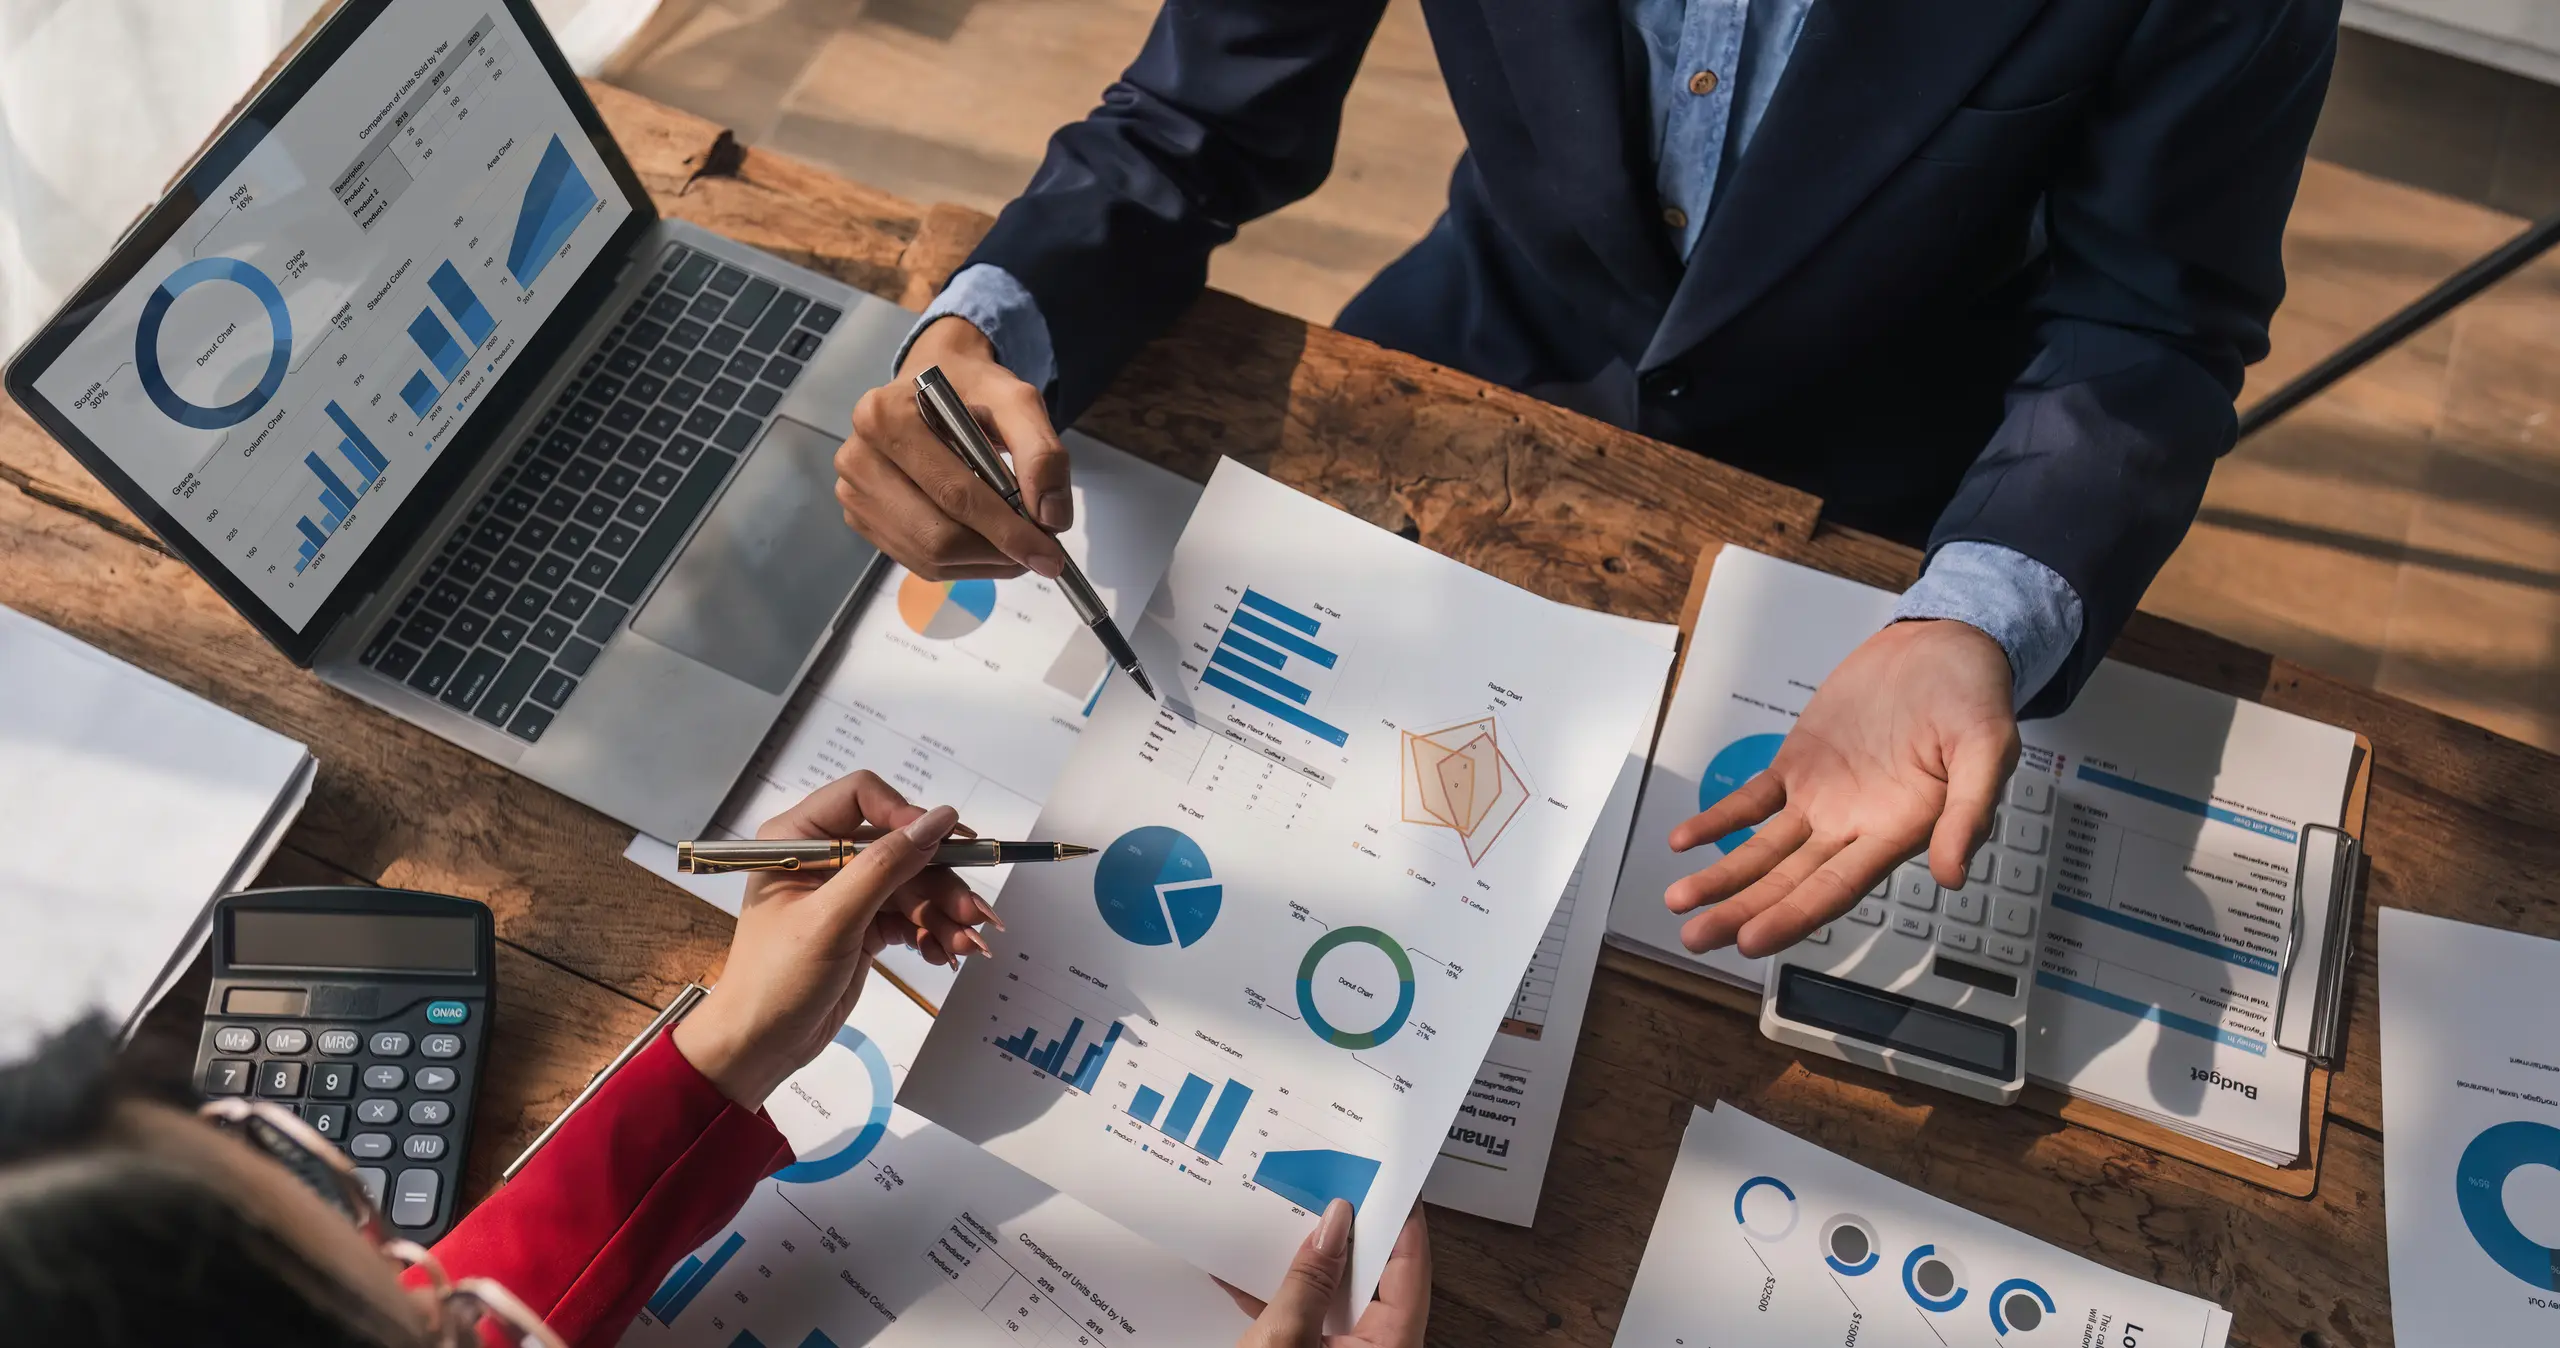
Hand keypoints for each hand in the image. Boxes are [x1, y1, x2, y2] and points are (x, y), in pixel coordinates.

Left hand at [673, 772, 993, 1107]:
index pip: (863, 797)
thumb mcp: (832, 919)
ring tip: (970, 944)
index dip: (907, 816)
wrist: (760, 1044)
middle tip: (975, 914)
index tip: (945, 844)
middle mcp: (823, 857)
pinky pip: (910, 915)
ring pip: (913, 884)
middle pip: (900, 847)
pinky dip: (932, 933)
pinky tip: (946, 953)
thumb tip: (937, 820)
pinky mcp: (864, 923)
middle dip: (940, 882)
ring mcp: (846, 892)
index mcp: (797, 838)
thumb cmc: (775, 980)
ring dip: (944, 914)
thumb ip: (885, 866)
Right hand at [836, 315, 1071, 580]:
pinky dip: (962, 565)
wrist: (935, 384)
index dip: (1006, 531)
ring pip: (928, 558)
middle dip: (997, 552)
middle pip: (938, 536)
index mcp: (886, 417)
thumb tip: (1051, 518)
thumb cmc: (973, 391)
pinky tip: (986, 545)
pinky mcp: (860, 518)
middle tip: (1039, 552)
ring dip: (983, 563)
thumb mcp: (1018, 403)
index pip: (954, 493)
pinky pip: (917, 562)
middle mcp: (858, 457)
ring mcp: (853, 492)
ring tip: (1016, 548)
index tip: (1050, 555)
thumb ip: (1042, 453)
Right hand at [1223, 1201, 1429, 1347]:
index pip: (1409, 1271)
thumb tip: (1332, 1224)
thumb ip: (1310, 1280)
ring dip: (1309, 1263)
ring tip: (1291, 1217)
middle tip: (1339, 1187)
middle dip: (1350, 1235)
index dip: (1403, 1222)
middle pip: (1373, 1281)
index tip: (1393, 1181)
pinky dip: (1279, 1298)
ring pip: (1334, 1298)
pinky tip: (1244, 1272)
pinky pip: (1304, 1320)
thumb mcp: (1285, 1336)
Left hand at [1665, 619, 2018, 956]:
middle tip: (1695, 938)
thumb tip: (1953, 875)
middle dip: (1742, 911)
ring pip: (1764, 850)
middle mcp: (1854, 828)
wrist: (1941, 648)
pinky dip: (1719, 820)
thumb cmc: (1974, 699)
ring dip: (1723, 876)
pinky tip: (1684, 841)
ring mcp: (1822, 799)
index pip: (1837, 889)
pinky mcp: (1799, 765)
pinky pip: (1752, 801)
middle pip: (1789, 882)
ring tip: (1680, 902)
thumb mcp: (1990, 748)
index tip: (1751, 941)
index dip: (1793, 915)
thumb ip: (1970, 813)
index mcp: (1899, 833)